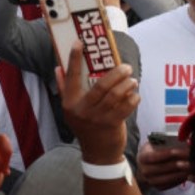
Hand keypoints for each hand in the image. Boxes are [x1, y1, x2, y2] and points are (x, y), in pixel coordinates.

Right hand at [56, 42, 136, 163]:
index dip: (74, 58)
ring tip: (133, 79)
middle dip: (116, 73)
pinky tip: (136, 94)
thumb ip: (65, 88)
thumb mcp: (71, 110)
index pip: (71, 77)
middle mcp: (82, 110)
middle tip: (126, 67)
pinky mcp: (112, 124)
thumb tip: (58, 67)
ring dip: (127, 84)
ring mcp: (97, 118)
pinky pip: (126, 106)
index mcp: (70, 103)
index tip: (79, 42)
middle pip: (101, 85)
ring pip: (115, 95)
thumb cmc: (86, 126)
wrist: (98, 153)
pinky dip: (133, 98)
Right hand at [136, 139, 190, 188]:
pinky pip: (169, 185)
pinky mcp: (157, 187)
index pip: (154, 156)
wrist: (146, 164)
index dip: (167, 154)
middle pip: (162, 168)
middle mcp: (144, 171)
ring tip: (192, 168)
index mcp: (142, 157)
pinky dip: (179, 180)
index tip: (180, 151)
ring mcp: (150, 181)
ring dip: (181, 173)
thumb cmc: (154, 150)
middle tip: (191, 160)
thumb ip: (166, 143)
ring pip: (166, 179)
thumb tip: (182, 141)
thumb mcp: (156, 143)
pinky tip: (188, 175)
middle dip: (178, 164)